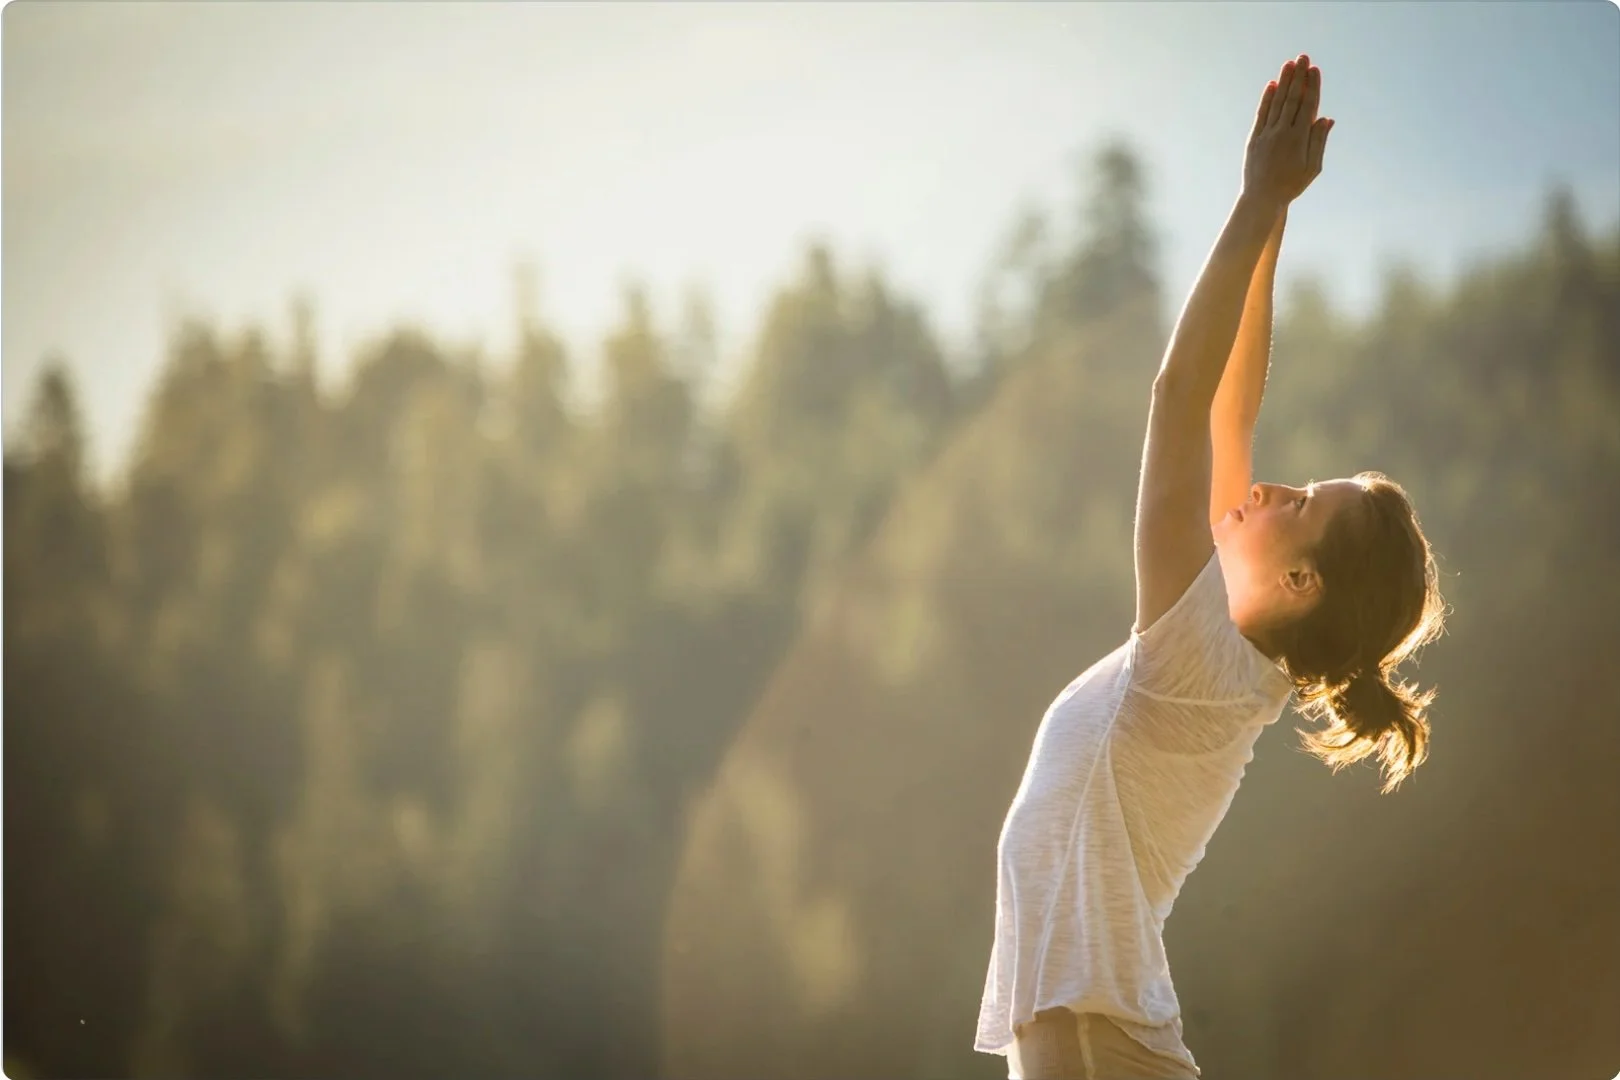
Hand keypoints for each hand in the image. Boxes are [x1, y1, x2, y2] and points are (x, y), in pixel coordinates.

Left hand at [1242, 54, 1332, 205]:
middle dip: (1299, 77)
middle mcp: (1282, 133)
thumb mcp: (1312, 167)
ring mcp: (1266, 134)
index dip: (1312, 86)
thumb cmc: (1291, 185)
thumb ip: (1318, 141)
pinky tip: (1272, 85)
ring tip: (1289, 64)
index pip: (1308, 106)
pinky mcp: (1254, 139)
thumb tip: (1326, 118)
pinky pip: (1261, 114)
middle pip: (1292, 99)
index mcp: (1299, 139)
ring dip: (1283, 82)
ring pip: (1277, 103)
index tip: (1315, 69)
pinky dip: (1267, 99)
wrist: (1262, 199)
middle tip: (1303, 57)